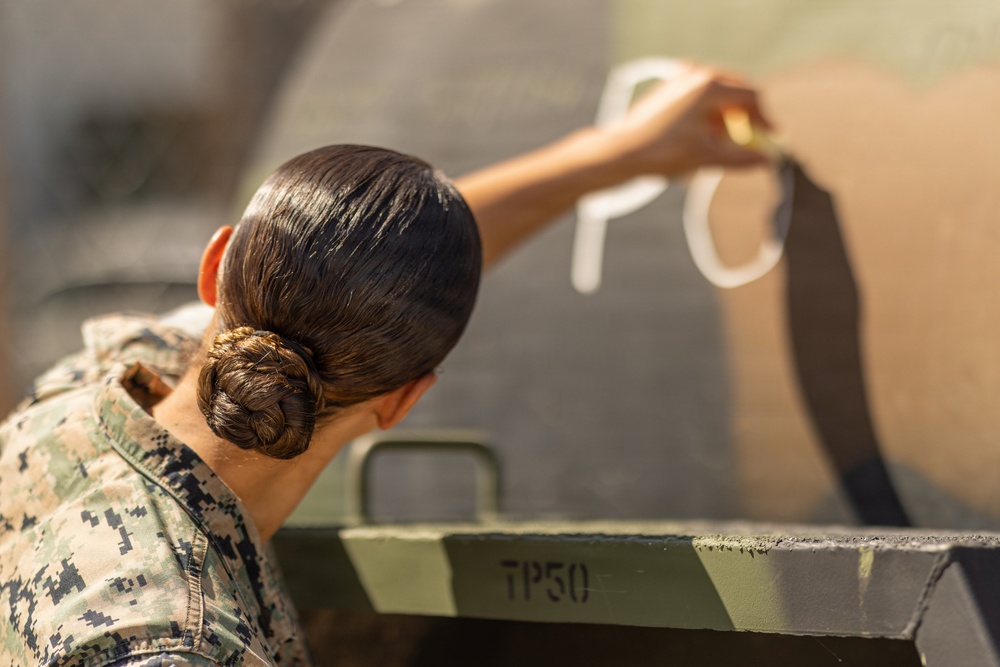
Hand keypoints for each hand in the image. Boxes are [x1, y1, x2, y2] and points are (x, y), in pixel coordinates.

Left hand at [598, 63, 773, 178]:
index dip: (764, 119)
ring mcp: (680, 79)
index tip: (770, 137)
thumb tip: (767, 161)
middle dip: (745, 117)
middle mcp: (696, 75)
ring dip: (724, 118)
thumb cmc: (661, 153)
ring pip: (716, 95)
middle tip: (751, 139)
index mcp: (709, 86)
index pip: (751, 97)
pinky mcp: (668, 89)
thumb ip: (740, 158)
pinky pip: (698, 97)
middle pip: (735, 91)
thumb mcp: (706, 158)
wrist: (620, 152)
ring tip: (717, 144)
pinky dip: (706, 115)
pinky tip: (699, 138)